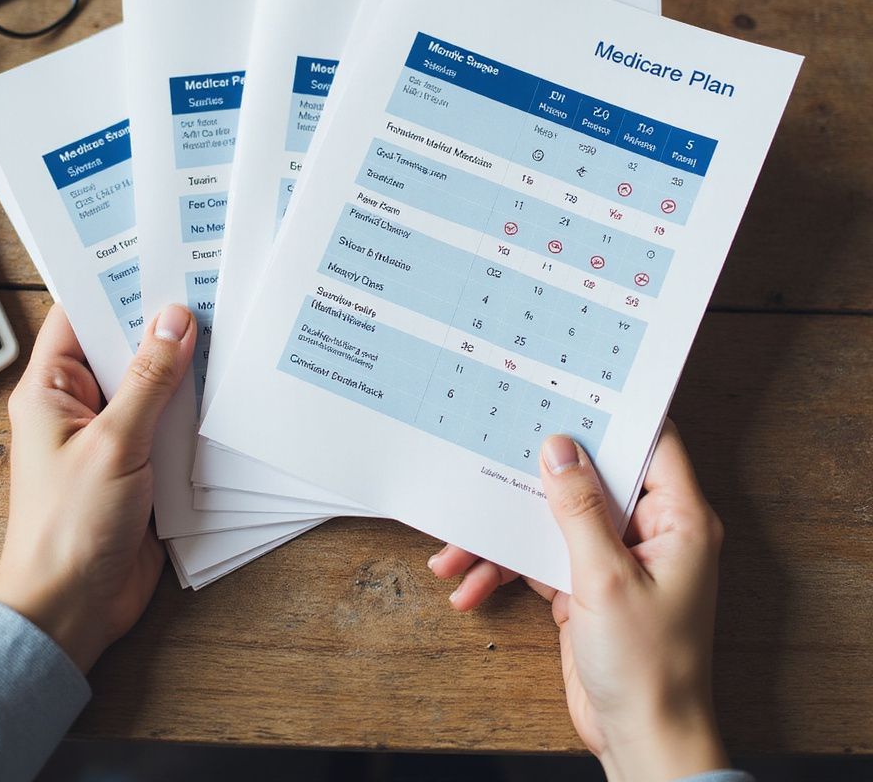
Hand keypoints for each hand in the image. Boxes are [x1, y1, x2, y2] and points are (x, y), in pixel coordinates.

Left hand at [0, 303, 195, 672]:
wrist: (72, 606)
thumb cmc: (69, 527)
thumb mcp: (113, 443)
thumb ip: (149, 381)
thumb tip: (175, 320)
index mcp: (51, 390)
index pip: (80, 317)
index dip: (115, 285)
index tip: (159, 258)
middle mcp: (81, 406)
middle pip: (124, 347)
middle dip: (163, 324)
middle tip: (208, 287)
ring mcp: (112, 434)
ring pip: (153, 384)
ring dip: (185, 367)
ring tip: (228, 327)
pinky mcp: (140, 463)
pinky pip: (170, 421)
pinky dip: (195, 408)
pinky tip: (227, 388)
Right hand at [428, 421, 728, 781]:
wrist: (641, 740)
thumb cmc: (647, 667)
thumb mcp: (606, 579)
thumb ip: (580, 509)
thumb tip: (560, 448)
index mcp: (678, 519)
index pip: (652, 443)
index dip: (613, 415)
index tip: (566, 390)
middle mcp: (648, 531)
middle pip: (588, 479)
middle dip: (532, 476)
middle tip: (492, 450)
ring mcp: (613, 558)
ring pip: (552, 519)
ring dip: (502, 534)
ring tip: (453, 549)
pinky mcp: (584, 584)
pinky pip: (537, 557)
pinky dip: (502, 569)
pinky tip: (468, 587)